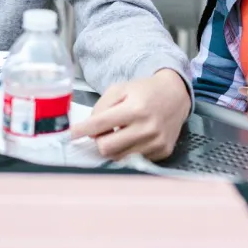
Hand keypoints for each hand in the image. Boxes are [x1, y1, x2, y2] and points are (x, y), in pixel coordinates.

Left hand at [71, 69, 190, 160]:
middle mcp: (147, 127)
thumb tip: (90, 131)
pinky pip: (134, 159)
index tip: (72, 134)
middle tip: (102, 132)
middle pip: (107, 147)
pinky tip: (134, 138)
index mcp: (135, 108)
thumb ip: (101, 107)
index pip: (100, 124)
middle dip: (99, 141)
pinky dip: (128, 150)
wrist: (176, 95)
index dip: (82, 130)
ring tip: (119, 133)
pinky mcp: (162, 151)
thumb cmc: (144, 91)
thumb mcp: (120, 88)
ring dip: (113, 147)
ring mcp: (156, 142)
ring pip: (119, 157)